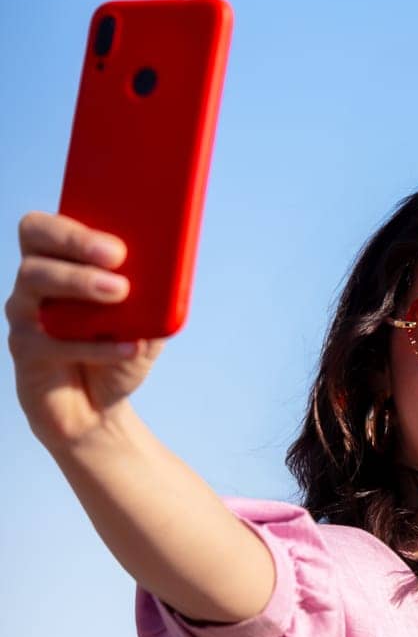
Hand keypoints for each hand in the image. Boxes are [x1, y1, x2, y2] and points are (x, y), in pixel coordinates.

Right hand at [7, 212, 163, 453]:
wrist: (97, 410)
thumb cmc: (119, 355)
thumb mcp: (149, 327)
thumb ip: (158, 302)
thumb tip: (173, 279)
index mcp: (63, 263)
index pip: (50, 226)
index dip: (76, 227)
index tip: (118, 244)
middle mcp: (37, 281)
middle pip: (36, 240)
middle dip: (75, 241)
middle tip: (117, 257)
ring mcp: (26, 313)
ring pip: (34, 279)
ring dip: (80, 281)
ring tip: (121, 293)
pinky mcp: (25, 349)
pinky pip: (52, 339)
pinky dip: (96, 344)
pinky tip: (128, 347)